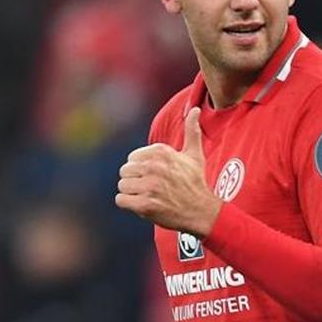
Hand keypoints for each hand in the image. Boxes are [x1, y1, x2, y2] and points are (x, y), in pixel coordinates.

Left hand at [115, 107, 221, 236]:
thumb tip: (195, 110)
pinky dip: (128, 204)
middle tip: (151, 188)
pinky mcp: (145, 204)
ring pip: (122, 186)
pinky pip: (120, 200)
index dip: (141, 169)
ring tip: (148, 196)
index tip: (156, 176)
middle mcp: (153, 167)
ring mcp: (149, 186)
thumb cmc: (195, 182)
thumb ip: (191, 131)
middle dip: (134, 181)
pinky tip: (142, 205)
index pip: (132, 158)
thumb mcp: (194, 154)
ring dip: (131, 193)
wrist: (201, 211)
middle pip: (124, 171)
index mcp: (160, 152)